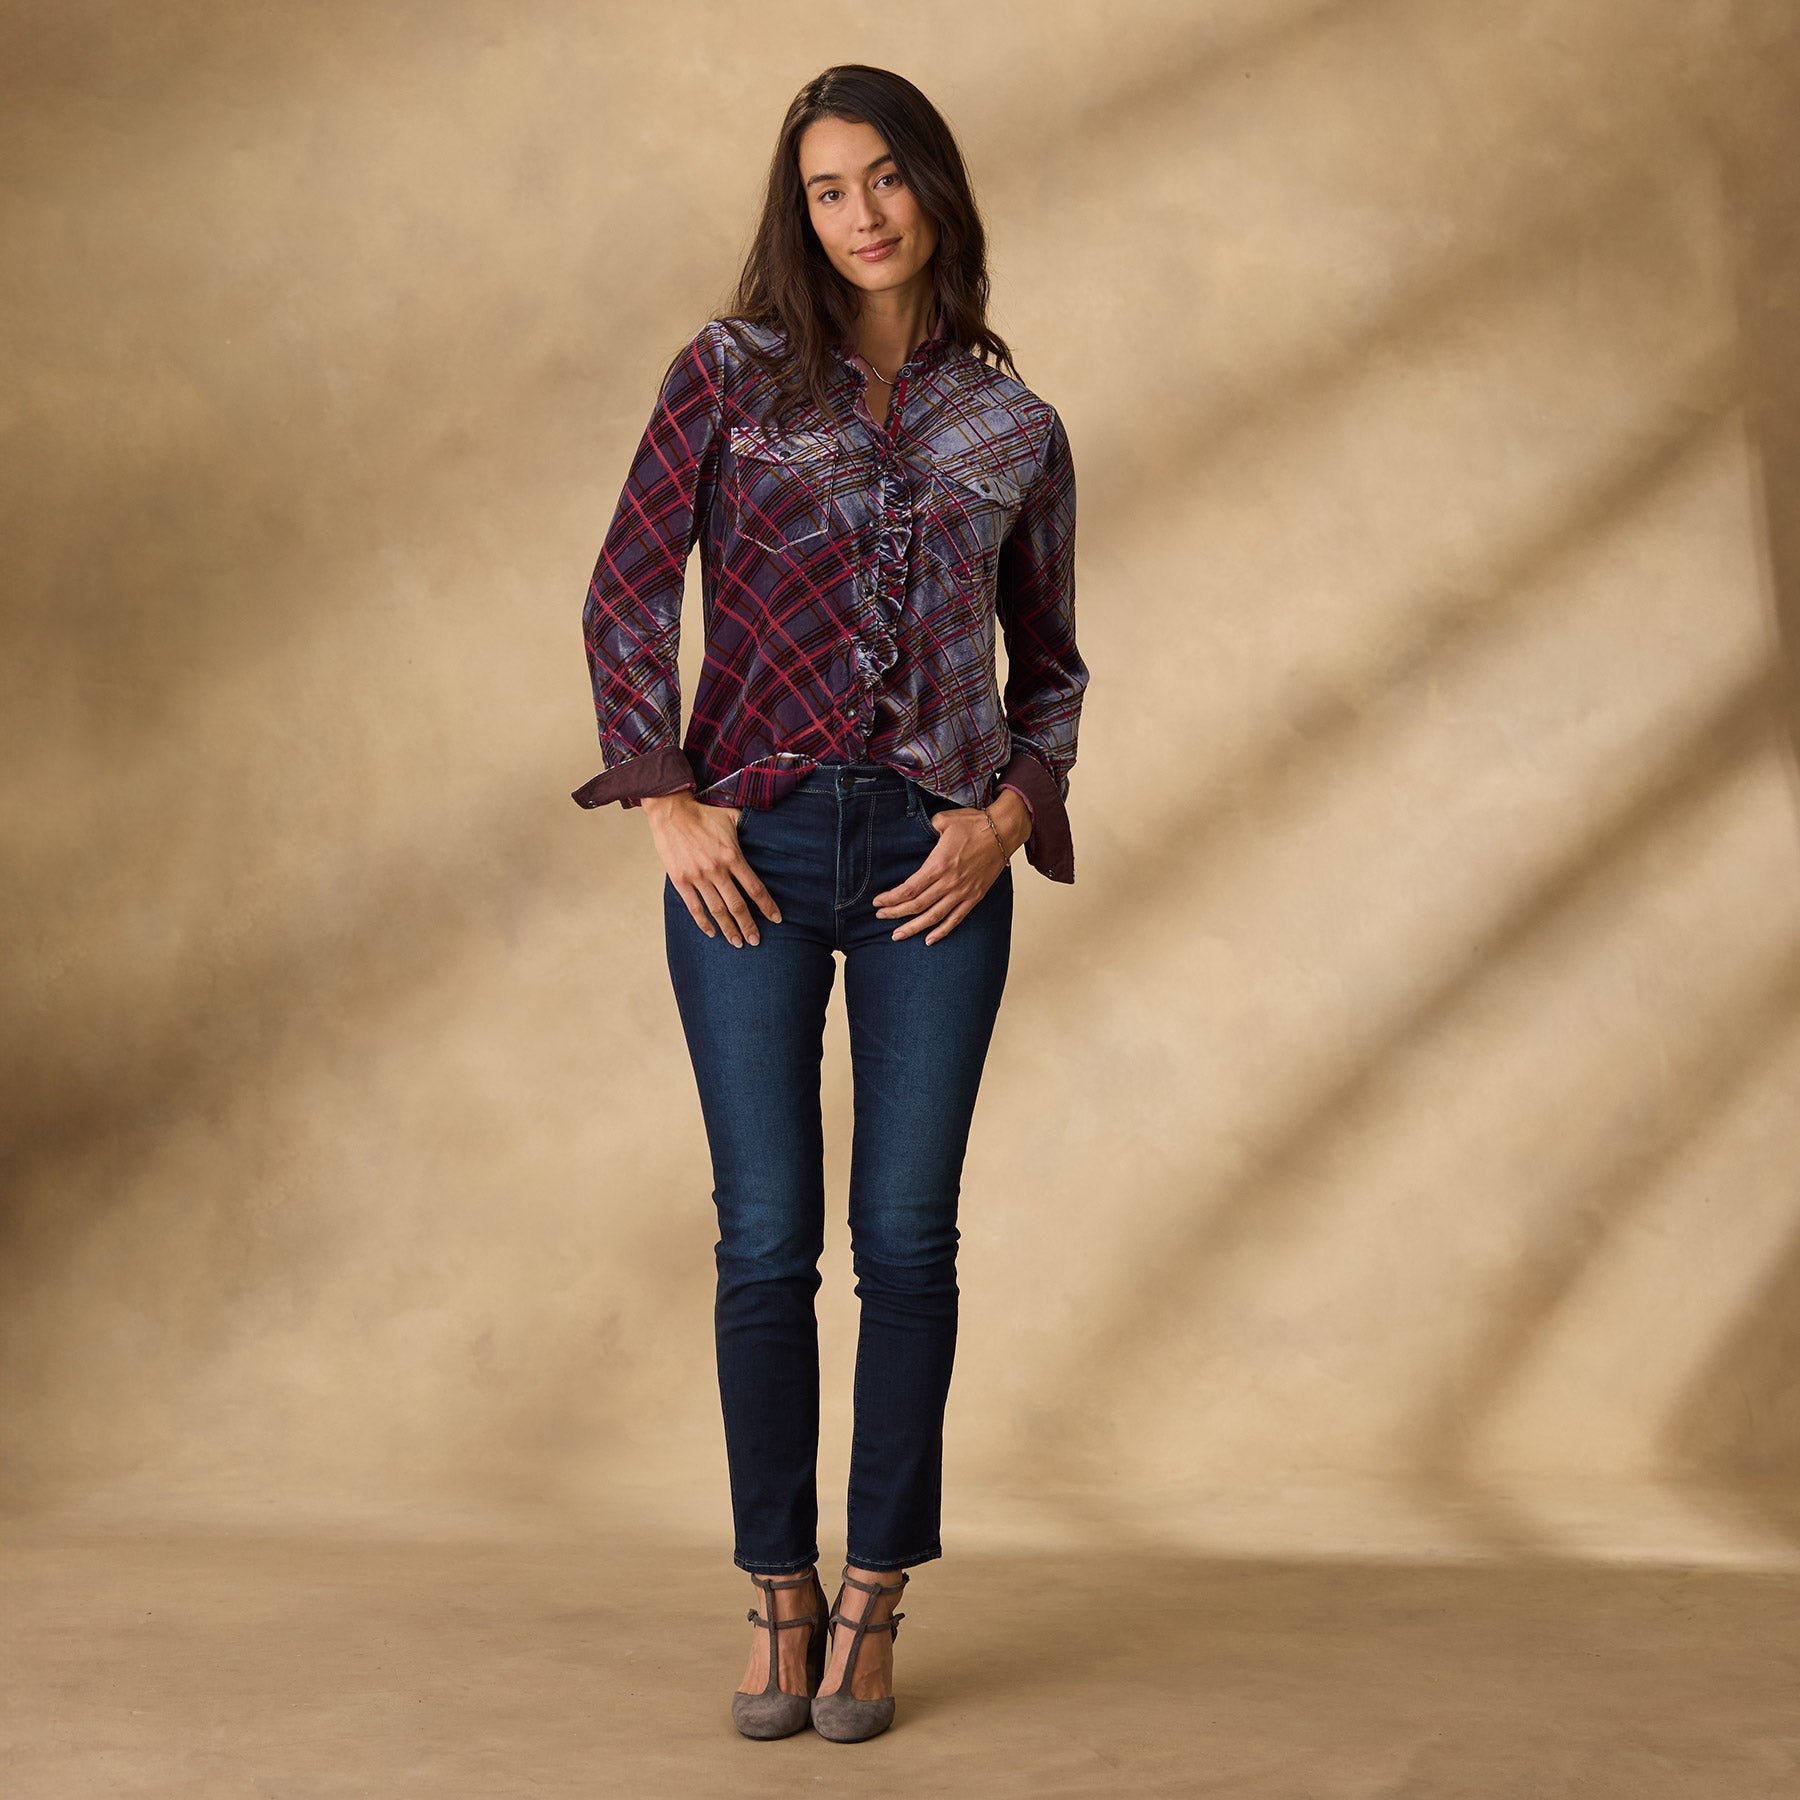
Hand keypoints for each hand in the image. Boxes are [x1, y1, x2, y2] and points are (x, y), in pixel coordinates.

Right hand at [643, 792, 780, 946]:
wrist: (670, 811)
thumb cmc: (703, 812)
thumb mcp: (732, 816)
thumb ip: (749, 826)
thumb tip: (767, 826)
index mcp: (732, 856)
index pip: (755, 888)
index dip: (767, 906)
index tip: (777, 919)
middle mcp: (717, 870)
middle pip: (737, 905)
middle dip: (749, 926)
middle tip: (756, 941)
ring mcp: (698, 877)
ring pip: (717, 910)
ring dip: (729, 929)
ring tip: (738, 942)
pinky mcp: (681, 880)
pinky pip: (694, 907)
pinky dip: (704, 922)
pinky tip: (712, 932)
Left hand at [873, 789, 1029, 943]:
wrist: (1003, 831)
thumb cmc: (974, 824)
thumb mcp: (943, 820)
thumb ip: (926, 828)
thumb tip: (915, 831)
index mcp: (939, 865)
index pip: (909, 889)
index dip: (892, 898)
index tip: (878, 902)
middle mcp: (949, 882)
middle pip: (917, 905)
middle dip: (895, 913)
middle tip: (880, 917)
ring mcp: (963, 892)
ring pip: (934, 917)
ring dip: (914, 928)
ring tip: (897, 935)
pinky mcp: (974, 897)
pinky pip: (956, 919)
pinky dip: (942, 931)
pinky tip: (930, 940)